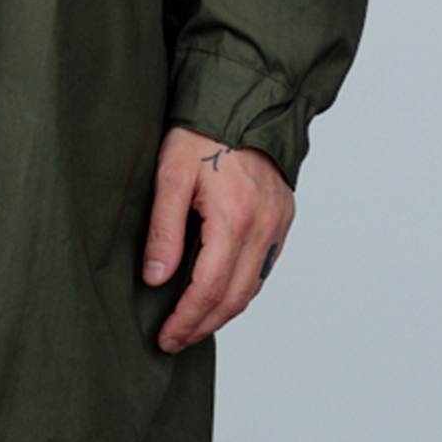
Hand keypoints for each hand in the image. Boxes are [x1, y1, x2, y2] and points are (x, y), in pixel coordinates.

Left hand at [143, 127, 293, 352]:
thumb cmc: (200, 134)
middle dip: (203, 325)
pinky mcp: (284, 218)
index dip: (186, 320)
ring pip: (253, 287)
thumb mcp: (169, 175)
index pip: (209, 289)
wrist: (241, 101)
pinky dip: (242, 288)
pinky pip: (264, 267)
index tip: (165, 337)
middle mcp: (263, 228)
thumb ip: (164, 229)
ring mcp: (279, 224)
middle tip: (175, 340)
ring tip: (193, 324)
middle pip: (234, 298)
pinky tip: (220, 293)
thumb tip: (157, 279)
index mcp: (234, 219)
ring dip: (223, 312)